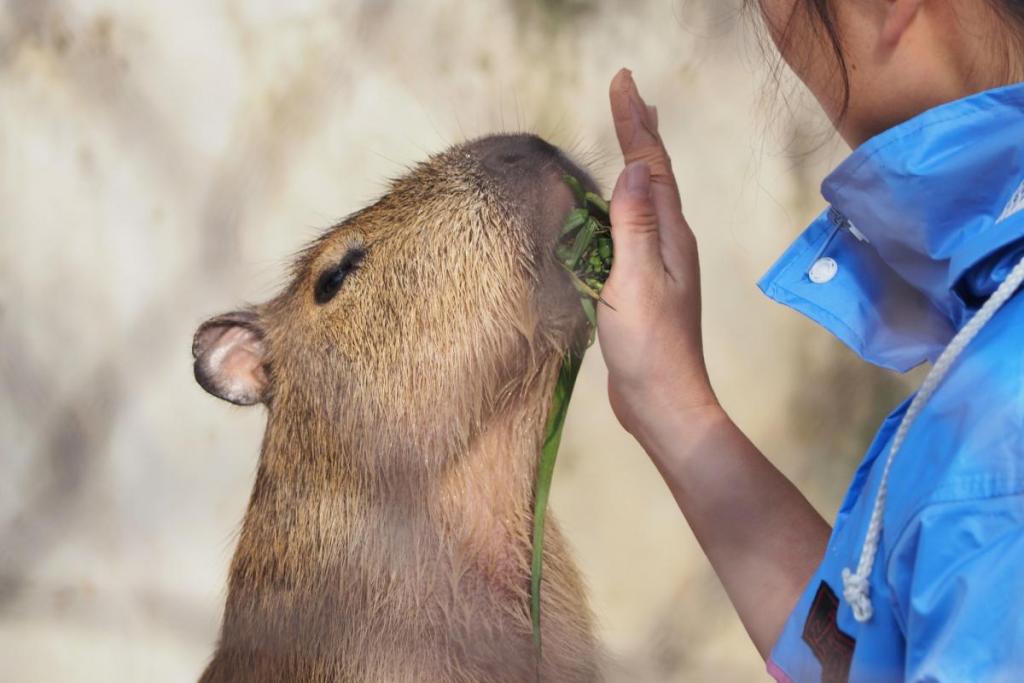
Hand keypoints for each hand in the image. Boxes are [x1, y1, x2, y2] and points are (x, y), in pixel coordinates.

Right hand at [598, 69, 717, 446]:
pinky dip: (618, 205)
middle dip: (640, 132)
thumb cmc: (651, 347)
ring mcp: (657, 265)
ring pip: (643, 201)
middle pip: (653, 176)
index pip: (651, 166)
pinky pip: (629, 230)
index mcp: (669, 236)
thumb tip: (633, 168)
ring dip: (633, 165)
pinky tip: (609, 209)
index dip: (635, 123)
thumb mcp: (637, 281)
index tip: (623, 82)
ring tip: (629, 138)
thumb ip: (634, 226)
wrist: (663, 402)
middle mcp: (668, 243)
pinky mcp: (641, 286)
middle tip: (629, 95)